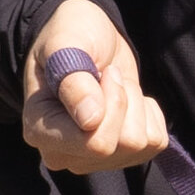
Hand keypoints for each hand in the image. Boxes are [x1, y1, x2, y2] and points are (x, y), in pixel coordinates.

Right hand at [21, 0, 169, 173]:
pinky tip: (127, 99)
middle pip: (117, 146)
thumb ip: (74, 80)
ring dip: (135, 104)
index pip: (93, 143)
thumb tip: (91, 121)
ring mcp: (91, 159)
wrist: (87, 39)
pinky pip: (155, 142)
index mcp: (39, 130)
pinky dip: (149, 114)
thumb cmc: (70, 35)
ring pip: (139, 145)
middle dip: (123, 101)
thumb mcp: (65, 44)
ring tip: (113, 85)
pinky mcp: (120, 154)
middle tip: (107, 75)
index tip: (100, 72)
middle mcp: (62, 153)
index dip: (111, 104)